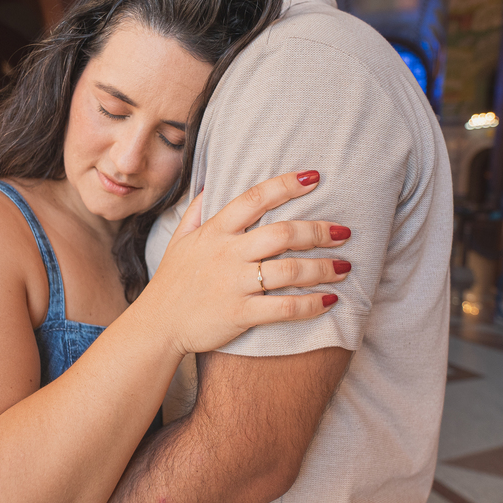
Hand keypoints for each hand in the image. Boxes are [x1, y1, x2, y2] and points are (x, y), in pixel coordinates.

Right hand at [139, 170, 349, 357]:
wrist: (158, 325)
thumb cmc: (173, 281)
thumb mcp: (179, 239)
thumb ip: (197, 210)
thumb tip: (211, 183)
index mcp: (215, 231)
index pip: (255, 198)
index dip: (286, 185)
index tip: (315, 177)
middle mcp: (227, 254)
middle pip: (282, 233)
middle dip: (318, 231)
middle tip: (343, 232)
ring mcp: (234, 284)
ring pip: (289, 271)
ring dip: (323, 268)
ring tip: (344, 267)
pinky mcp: (240, 314)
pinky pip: (284, 308)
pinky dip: (311, 304)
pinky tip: (330, 301)